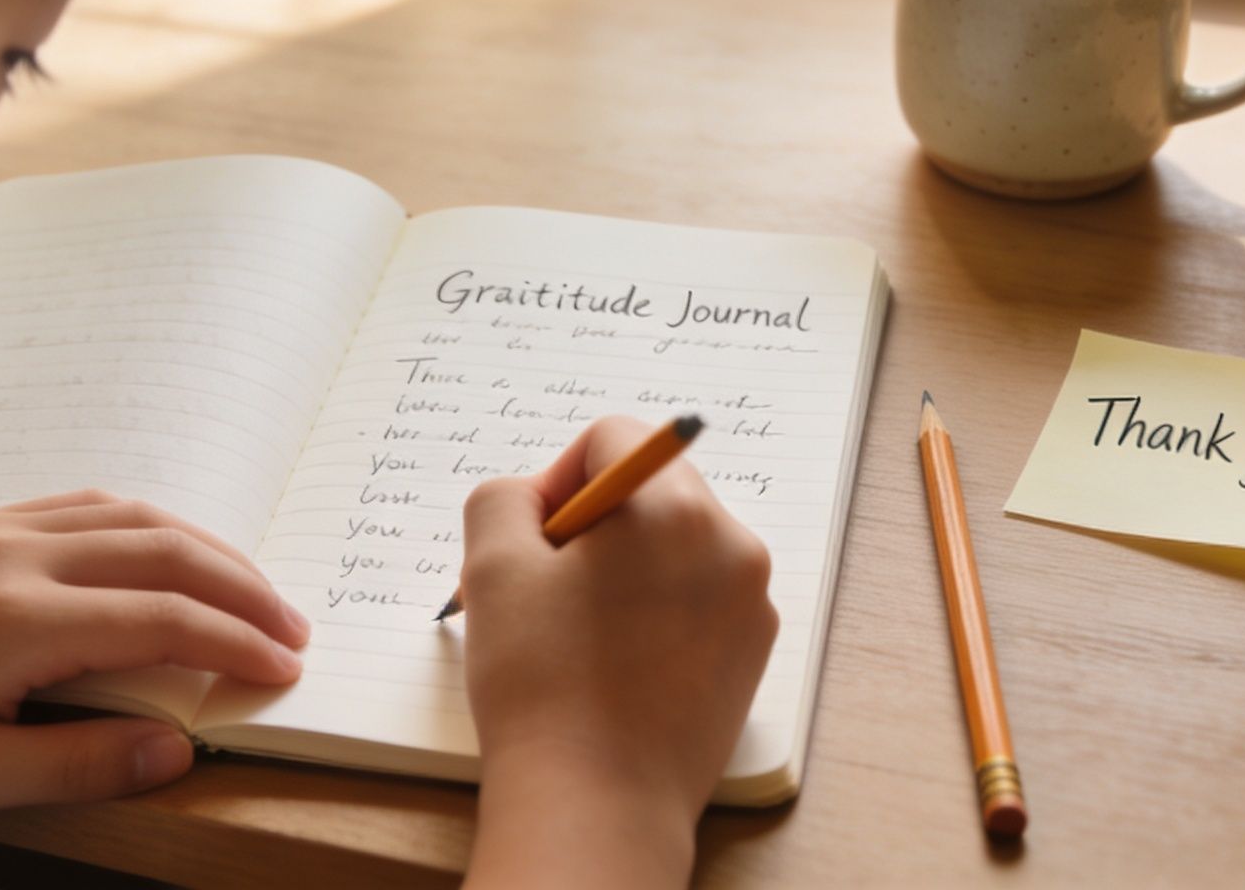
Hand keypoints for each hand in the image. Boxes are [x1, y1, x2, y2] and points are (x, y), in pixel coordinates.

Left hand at [0, 489, 306, 812]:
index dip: (235, 642)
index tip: (285, 669)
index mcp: (12, 620)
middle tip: (293, 629)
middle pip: (163, 547)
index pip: (161, 617)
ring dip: (203, 546)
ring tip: (249, 591)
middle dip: (241, 585)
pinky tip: (163, 552)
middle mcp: (10, 556)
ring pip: (129, 513)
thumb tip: (174, 748)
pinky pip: (83, 504)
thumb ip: (76, 760)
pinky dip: (145, 523)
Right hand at [459, 416, 778, 889]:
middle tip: (546, 590)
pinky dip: (655, 612)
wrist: (596, 806)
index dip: (557, 479)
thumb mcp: (492, 567)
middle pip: (651, 489)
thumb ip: (503, 498)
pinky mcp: (753, 655)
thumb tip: (534, 500)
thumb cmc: (543, 688)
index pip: (613, 439)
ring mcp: (751, 603)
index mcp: (675, 507)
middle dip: (593, 525)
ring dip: (624, 569)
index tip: (534, 542)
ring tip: (578, 635)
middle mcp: (732, 544)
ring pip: (675, 546)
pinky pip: (698, 599)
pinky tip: (614, 666)